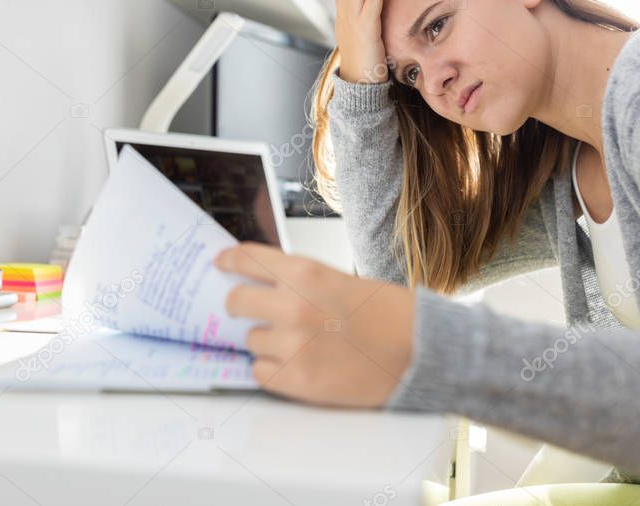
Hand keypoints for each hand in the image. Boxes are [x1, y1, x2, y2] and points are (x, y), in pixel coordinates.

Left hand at [216, 242, 413, 407]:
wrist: (420, 351)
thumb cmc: (385, 314)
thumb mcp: (337, 279)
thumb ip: (296, 281)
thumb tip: (259, 285)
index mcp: (304, 273)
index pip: (248, 259)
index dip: (229, 260)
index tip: (220, 262)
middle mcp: (293, 307)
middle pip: (236, 302)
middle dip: (238, 306)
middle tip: (246, 310)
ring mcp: (293, 346)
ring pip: (250, 341)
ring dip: (264, 341)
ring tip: (295, 342)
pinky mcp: (298, 381)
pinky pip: (259, 372)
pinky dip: (271, 369)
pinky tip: (294, 363)